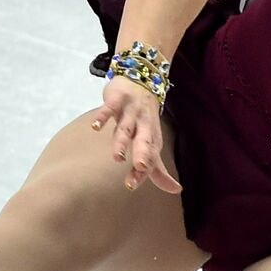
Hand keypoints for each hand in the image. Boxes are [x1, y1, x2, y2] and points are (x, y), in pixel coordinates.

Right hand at [91, 75, 182, 193]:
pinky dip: (102, 117)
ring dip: (122, 141)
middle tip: (140, 167)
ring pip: (126, 128)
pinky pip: (108, 109)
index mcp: (152, 139)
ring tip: (117, 156)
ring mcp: (131, 112)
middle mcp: (144, 126)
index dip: (141, 172)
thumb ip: (158, 169)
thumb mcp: (152, 143)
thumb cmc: (145, 119)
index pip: (149, 158)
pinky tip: (95, 127)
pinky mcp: (117, 100)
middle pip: (144, 142)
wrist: (141, 81)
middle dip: (142, 154)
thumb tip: (176, 190)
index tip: (131, 185)